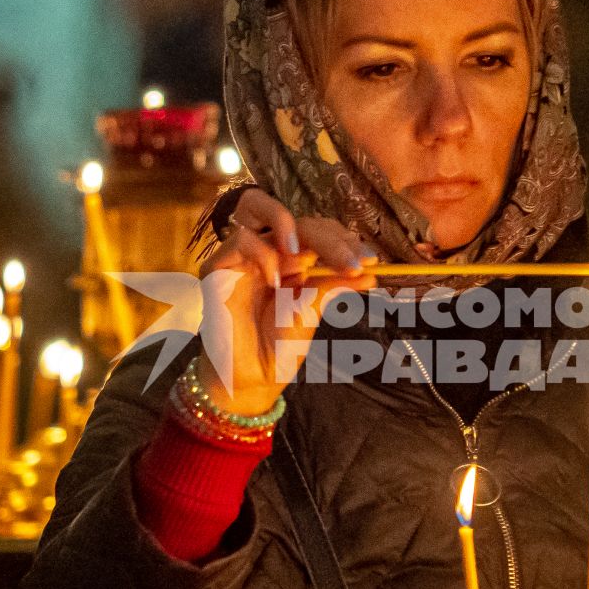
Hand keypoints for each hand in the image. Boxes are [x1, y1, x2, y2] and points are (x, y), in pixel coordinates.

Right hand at [197, 191, 375, 414]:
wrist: (252, 378)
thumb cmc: (280, 346)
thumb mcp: (313, 311)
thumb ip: (334, 286)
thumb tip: (371, 273)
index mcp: (293, 260)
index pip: (318, 231)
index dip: (343, 240)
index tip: (370, 260)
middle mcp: (269, 252)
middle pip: (298, 221)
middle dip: (330, 239)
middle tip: (354, 262)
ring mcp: (243, 257)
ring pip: (261, 210)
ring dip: (292, 230)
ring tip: (307, 258)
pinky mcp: (218, 268)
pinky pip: (240, 240)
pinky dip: (262, 254)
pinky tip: (275, 279)